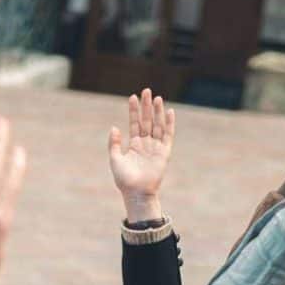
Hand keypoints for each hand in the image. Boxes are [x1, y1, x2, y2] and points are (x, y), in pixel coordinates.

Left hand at [108, 88, 173, 220]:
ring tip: (157, 98)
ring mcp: (155, 147)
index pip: (134, 123)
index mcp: (134, 145)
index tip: (132, 97)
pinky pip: (168, 135)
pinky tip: (169, 112)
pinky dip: (169, 124)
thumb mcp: (115, 160)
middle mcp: (145, 144)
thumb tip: (114, 127)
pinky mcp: (164, 152)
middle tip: (146, 91)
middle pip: (147, 121)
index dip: (134, 111)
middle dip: (146, 106)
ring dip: (157, 112)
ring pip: (157, 125)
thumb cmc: (124, 180)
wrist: (136, 193)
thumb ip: (114, 144)